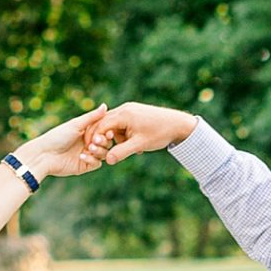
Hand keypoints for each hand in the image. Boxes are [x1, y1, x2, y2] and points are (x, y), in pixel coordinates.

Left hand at [14, 106, 108, 179]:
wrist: (44, 155)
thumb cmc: (57, 136)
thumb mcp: (76, 124)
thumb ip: (92, 117)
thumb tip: (105, 105)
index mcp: (87, 131)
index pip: (104, 130)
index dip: (108, 131)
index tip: (108, 131)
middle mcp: (88, 143)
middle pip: (107, 143)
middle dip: (103, 141)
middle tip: (96, 140)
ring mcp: (87, 155)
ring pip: (104, 154)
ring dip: (99, 150)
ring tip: (89, 148)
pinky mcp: (84, 166)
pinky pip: (96, 164)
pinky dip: (92, 159)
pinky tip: (81, 156)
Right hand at [83, 101, 198, 163]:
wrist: (178, 124)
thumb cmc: (160, 133)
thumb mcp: (140, 145)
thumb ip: (122, 152)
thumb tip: (107, 161)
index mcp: (124, 115)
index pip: (100, 125)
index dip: (94, 139)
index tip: (92, 150)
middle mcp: (124, 109)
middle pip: (103, 122)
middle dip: (100, 137)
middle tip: (98, 151)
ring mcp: (129, 109)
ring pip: (112, 123)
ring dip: (113, 137)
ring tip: (124, 149)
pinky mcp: (134, 112)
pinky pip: (121, 123)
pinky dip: (121, 134)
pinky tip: (132, 144)